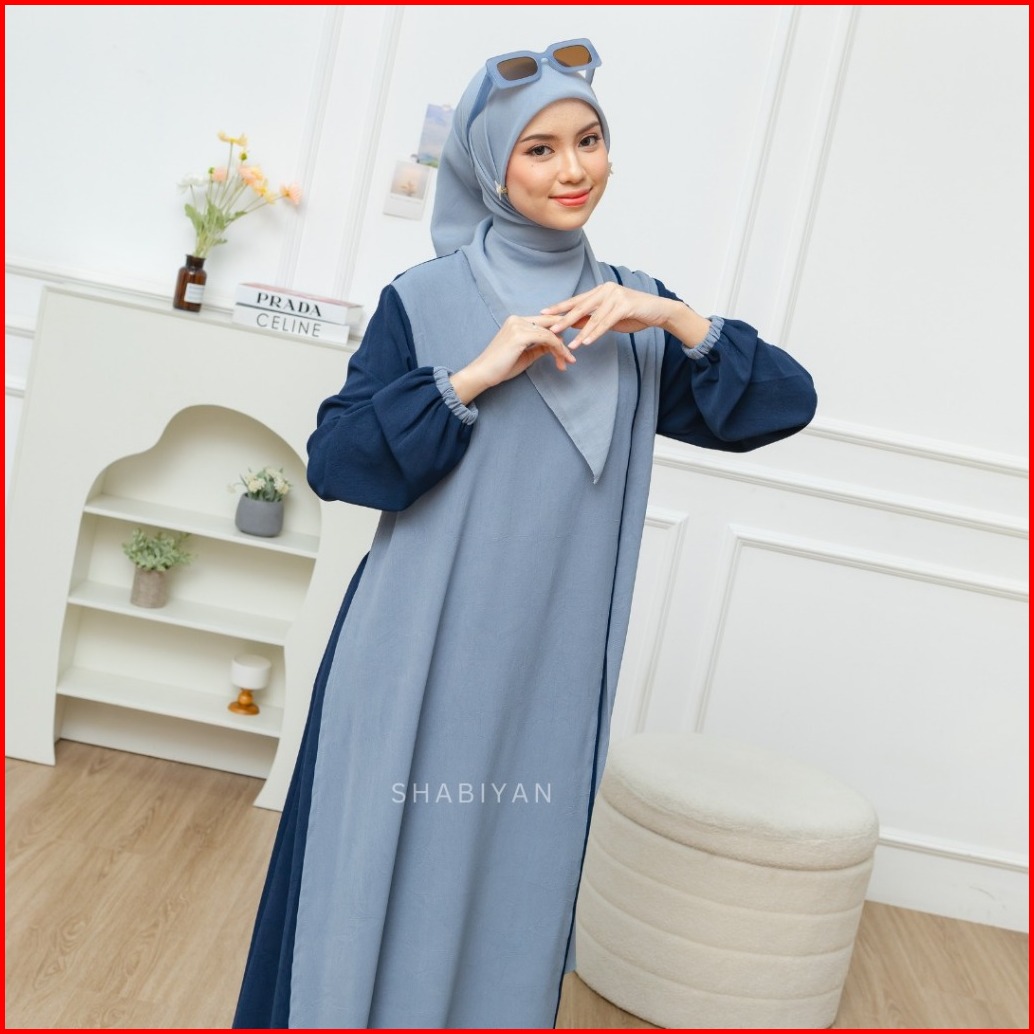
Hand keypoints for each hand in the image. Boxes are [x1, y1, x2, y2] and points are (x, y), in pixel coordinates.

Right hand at [449, 314, 575, 403]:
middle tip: (582, 342)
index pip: (546, 321)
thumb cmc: (500, 367)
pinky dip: (558, 350)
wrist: (482, 374)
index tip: (576, 336)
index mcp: (517, 321)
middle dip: (569, 332)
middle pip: (552, 323)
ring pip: (552, 333)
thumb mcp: (525, 355)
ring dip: (563, 348)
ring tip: (569, 361)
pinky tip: (564, 359)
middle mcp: (518, 319)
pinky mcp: (520, 335)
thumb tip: (555, 345)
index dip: (562, 327)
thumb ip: (540, 347)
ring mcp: (519, 325)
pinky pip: (548, 339)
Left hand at [541, 283, 710, 348]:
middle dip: (564, 320)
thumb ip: (593, 318)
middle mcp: (606, 289)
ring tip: (569, 344)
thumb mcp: (610, 317)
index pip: (576, 300)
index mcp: (601, 290)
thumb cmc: (635, 314)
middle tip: (551, 329)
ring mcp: (616, 296)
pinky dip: (595, 333)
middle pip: (580, 307)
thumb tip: (573, 325)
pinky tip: (586, 341)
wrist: (659, 312)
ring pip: (593, 317)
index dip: (560, 307)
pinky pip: (606, 322)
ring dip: (580, 332)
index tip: (544, 313)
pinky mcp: (625, 305)